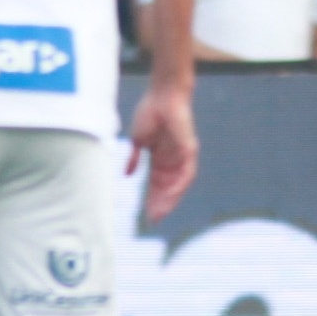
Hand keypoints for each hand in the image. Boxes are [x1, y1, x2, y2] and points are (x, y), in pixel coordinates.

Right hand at [126, 81, 196, 221]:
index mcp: (160, 159)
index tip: (145, 215)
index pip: (156, 185)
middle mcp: (172, 161)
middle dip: (160, 204)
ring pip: (177, 185)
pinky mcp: (189, 150)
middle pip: (167, 189)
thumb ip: (134, 159)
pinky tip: (171, 195)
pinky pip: (187, 173)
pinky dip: (179, 185)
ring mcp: (182, 157)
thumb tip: (127, 175)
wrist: (162, 95)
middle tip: (153, 220)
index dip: (151, 200)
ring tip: (160, 212)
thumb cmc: (150, 112)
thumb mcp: (138, 141)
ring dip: (169, 199)